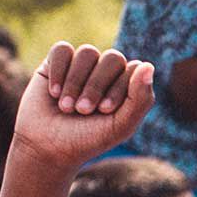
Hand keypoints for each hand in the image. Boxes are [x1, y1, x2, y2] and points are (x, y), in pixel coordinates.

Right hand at [13, 43, 154, 173]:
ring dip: (76, 82)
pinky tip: (54, 93)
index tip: (104, 111)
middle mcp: (108, 72)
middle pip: (113, 58)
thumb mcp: (120, 126)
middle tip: (83, 110)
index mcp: (128, 87)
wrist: (47, 146)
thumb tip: (148, 65)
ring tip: (66, 107)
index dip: (118, 88)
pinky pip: (62, 49)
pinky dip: (59, 71)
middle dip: (96, 85)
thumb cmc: (88, 139)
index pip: (133, 70)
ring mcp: (83, 65)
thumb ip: (140, 99)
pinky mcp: (56, 62)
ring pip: (88, 53)